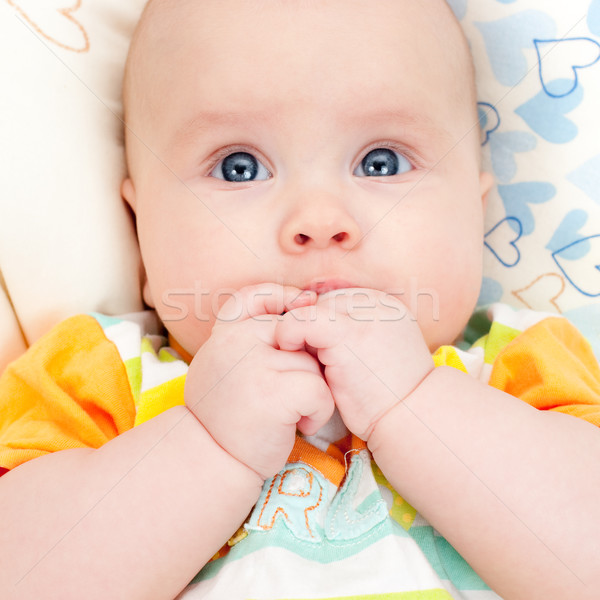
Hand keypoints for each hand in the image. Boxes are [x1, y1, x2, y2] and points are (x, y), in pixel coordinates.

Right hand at [185, 284, 334, 479]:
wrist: (212, 461)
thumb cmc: (227, 414)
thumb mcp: (226, 364)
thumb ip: (250, 338)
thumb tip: (302, 303)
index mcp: (224, 334)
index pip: (255, 297)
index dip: (282, 298)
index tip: (305, 306)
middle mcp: (235, 343)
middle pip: (296, 336)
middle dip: (304, 365)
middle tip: (289, 395)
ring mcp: (253, 366)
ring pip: (312, 365)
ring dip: (313, 393)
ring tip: (291, 415)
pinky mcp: (272, 393)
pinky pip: (319, 390)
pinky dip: (319, 412)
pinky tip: (301, 427)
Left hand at [274, 288, 433, 440]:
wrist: (412, 418)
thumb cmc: (389, 397)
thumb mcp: (376, 354)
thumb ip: (352, 334)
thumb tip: (310, 328)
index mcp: (384, 305)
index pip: (335, 301)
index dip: (321, 328)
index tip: (320, 356)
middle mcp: (375, 302)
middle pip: (320, 304)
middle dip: (310, 332)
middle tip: (315, 364)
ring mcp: (362, 314)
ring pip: (307, 309)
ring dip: (299, 336)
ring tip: (311, 365)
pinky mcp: (346, 333)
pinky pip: (299, 321)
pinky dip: (287, 335)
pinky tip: (291, 356)